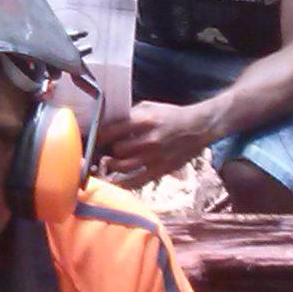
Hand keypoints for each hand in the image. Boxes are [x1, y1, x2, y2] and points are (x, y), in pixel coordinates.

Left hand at [99, 99, 222, 190]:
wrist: (198, 127)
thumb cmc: (171, 115)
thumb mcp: (149, 107)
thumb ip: (129, 115)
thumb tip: (107, 124)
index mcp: (143, 120)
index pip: (111, 130)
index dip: (98, 136)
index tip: (93, 139)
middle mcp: (148, 139)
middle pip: (116, 150)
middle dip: (107, 151)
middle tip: (103, 151)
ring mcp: (154, 157)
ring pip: (122, 167)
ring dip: (112, 166)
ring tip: (109, 163)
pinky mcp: (160, 170)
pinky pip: (136, 182)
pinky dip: (122, 184)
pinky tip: (114, 183)